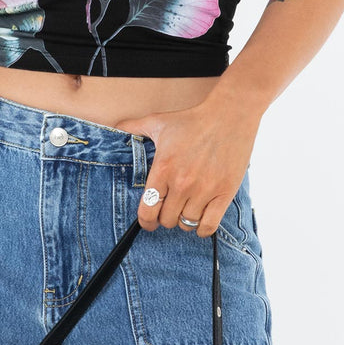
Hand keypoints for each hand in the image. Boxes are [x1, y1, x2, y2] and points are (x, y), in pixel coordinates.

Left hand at [114, 93, 261, 237]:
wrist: (228, 116)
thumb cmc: (191, 120)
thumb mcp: (158, 121)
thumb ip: (133, 126)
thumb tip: (115, 127)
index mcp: (163, 169)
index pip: (147, 211)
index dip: (145, 221)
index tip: (149, 221)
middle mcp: (182, 183)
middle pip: (167, 220)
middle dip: (166, 217)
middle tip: (171, 207)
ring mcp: (204, 190)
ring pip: (186, 224)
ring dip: (184, 220)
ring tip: (185, 208)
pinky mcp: (224, 194)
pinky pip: (208, 226)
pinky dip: (202, 228)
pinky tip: (201, 217)